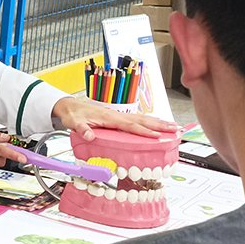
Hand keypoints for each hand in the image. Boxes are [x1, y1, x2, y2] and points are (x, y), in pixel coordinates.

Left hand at [52, 97, 178, 140]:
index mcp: (110, 118)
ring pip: (143, 119)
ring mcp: (119, 115)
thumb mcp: (74, 123)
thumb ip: (82, 129)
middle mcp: (117, 115)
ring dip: (158, 122)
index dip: (145, 131)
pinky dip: (149, 122)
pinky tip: (157, 125)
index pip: (131, 125)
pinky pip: (138, 120)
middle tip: (175, 129)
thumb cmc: (73, 115)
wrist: (70, 107)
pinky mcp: (118, 117)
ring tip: (173, 127)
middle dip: (160, 125)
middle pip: (143, 120)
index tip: (157, 136)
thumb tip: (89, 135)